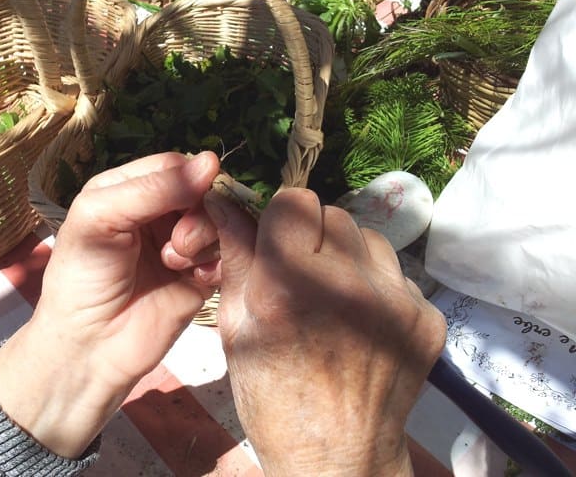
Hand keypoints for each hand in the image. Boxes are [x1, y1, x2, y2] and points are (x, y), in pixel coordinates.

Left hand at [0, 151, 219, 457]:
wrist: (91, 347)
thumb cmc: (83, 277)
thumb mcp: (100, 218)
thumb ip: (151, 189)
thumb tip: (212, 161)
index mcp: (129, 190)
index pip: (174, 166)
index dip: (187, 178)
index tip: (187, 199)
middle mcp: (158, 213)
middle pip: (203, 191)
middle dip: (198, 211)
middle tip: (178, 242)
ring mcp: (182, 244)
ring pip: (220, 221)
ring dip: (204, 238)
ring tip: (176, 262)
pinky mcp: (202, 276)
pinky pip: (229, 254)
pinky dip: (218, 261)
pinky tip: (197, 278)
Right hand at [204, 187, 445, 475]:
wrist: (337, 458)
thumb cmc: (272, 397)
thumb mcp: (236, 328)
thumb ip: (235, 255)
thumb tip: (222, 198)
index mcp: (289, 284)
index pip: (296, 200)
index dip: (282, 219)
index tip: (277, 243)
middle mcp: (348, 283)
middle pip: (334, 214)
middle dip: (314, 235)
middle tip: (303, 274)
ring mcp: (396, 300)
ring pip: (369, 238)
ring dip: (348, 255)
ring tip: (335, 297)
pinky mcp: (427, 317)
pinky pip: (397, 273)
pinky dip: (377, 286)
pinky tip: (362, 322)